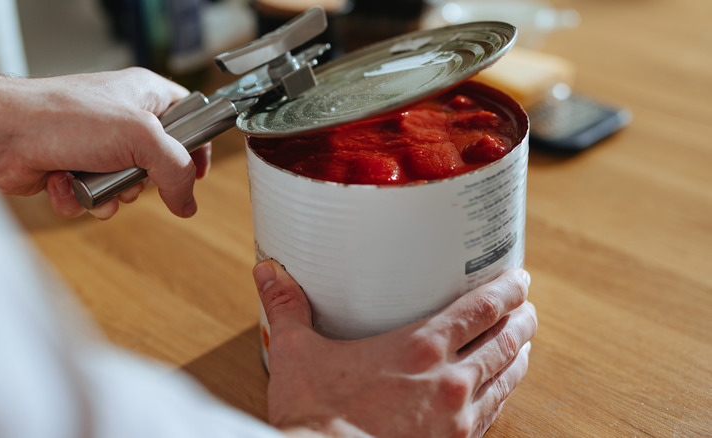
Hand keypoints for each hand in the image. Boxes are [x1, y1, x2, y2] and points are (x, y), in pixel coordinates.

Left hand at [0, 67, 210, 218]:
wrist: (0, 134)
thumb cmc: (61, 116)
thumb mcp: (140, 137)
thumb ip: (176, 169)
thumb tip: (188, 201)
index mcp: (144, 95)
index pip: (189, 118)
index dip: (197, 146)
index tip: (198, 172)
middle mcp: (122, 120)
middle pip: (159, 164)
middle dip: (143, 181)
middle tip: (131, 173)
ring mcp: (98, 146)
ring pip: (127, 187)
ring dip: (111, 194)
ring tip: (92, 179)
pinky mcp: (74, 169)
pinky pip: (95, 198)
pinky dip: (81, 199)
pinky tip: (64, 183)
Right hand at [252, 261, 536, 437]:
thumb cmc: (314, 417)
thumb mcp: (295, 354)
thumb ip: (286, 309)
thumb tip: (267, 271)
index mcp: (419, 348)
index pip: (481, 309)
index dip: (507, 291)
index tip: (519, 280)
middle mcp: (449, 381)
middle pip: (505, 343)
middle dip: (522, 322)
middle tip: (527, 309)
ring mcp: (456, 420)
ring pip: (506, 380)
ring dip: (519, 359)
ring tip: (523, 346)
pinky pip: (492, 417)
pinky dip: (502, 397)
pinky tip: (499, 394)